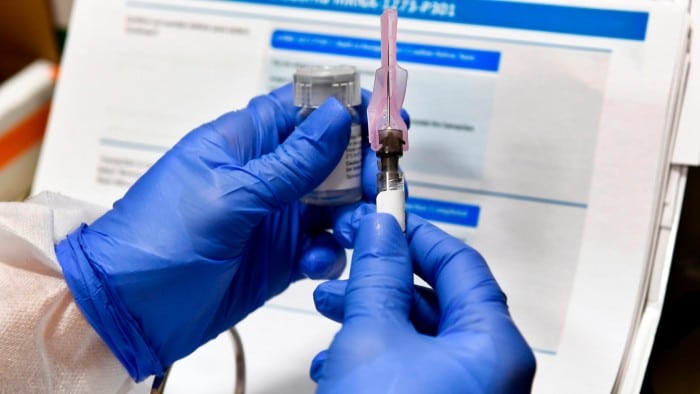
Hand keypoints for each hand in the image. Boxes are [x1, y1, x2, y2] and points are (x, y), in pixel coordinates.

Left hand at [54, 84, 385, 380]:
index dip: (345, 109)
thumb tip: (337, 116)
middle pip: (330, 156)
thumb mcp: (230, 194)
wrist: (130, 310)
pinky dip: (330, 253)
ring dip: (352, 214)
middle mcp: (264, 176)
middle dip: (359, 168)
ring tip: (351, 230)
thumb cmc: (158, 239)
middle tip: (376, 184)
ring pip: (335, 203)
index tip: (382, 121)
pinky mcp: (281, 256)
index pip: (302, 109)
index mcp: (243, 142)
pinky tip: (315, 263)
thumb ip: (291, 161)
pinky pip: (324, 246)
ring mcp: (274, 217)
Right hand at [311, 212, 535, 392]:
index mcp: (492, 345)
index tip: (386, 219)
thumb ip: (378, 277)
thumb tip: (381, 232)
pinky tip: (336, 361)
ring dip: (370, 317)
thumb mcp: (372, 339)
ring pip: (417, 336)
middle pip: (437, 300)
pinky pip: (409, 369)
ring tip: (330, 307)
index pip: (461, 264)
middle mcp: (488, 371)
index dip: (418, 235)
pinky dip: (373, 356)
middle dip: (384, 279)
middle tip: (351, 259)